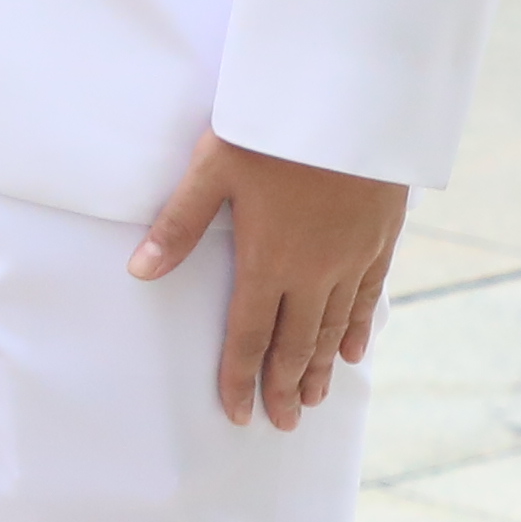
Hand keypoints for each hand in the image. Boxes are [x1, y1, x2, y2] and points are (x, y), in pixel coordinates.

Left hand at [134, 134, 411, 432]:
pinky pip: (369, 296)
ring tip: (312, 399)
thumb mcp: (214, 168)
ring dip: (321, 366)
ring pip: (334, 327)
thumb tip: (139, 271)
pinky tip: (355, 351)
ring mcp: (352, 257)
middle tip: (283, 422)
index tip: (239, 414)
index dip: (241, 378)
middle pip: (296, 342)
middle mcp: (313, 270)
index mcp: (268, 259)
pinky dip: (359, 328)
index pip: (249, 335)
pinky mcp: (381, 238)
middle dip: (284, 386)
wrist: (353, 99)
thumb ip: (179, 224)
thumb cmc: (273, 128)